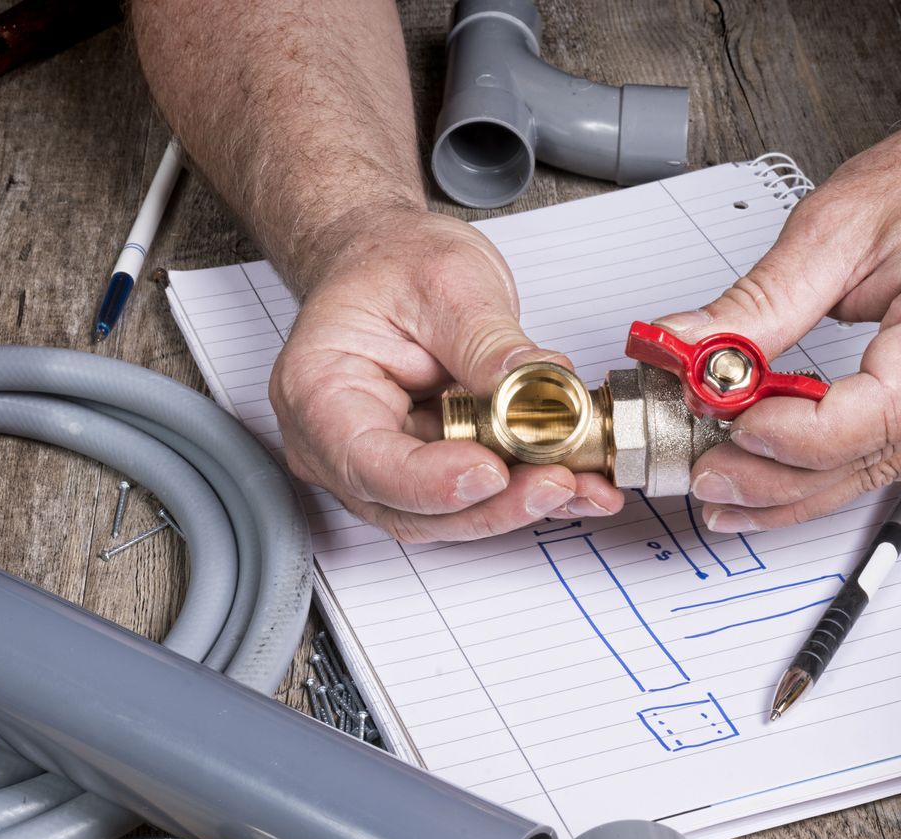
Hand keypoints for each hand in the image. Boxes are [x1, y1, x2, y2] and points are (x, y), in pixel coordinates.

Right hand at [271, 209, 625, 541]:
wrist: (391, 261)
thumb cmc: (391, 264)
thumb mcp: (445, 280)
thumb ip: (487, 341)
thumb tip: (536, 384)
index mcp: (318, 389)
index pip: (365, 460)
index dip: (430, 481)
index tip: (491, 471)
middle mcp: (339, 443)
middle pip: (409, 506)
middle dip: (492, 504)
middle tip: (558, 481)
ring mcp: (383, 464)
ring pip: (449, 514)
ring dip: (519, 505)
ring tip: (582, 483)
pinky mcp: (429, 471)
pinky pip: (476, 496)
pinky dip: (527, 491)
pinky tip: (578, 483)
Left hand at [662, 126, 900, 531]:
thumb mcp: (837, 224)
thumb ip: (761, 300)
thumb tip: (689, 348)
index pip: (892, 405)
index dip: (806, 432)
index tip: (735, 425)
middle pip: (879, 452)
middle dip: (779, 473)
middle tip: (706, 471)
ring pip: (882, 473)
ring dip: (796, 489)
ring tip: (726, 485)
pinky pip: (896, 463)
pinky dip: (831, 474)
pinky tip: (780, 484)